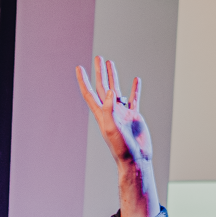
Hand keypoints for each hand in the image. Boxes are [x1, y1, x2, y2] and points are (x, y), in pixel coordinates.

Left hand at [78, 56, 156, 216]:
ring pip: (117, 90)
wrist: (136, 158)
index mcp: (101, 114)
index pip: (90, 93)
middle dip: (100, 73)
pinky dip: (135, 89)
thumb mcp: (112, 128)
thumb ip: (109, 109)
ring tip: (111, 64)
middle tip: (98, 58)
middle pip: (103, 87)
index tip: (79, 67)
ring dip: (114, 77)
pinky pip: (134, 98)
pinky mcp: (134, 116)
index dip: (84, 80)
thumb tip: (110, 91)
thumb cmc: (121, 148)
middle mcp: (110, 111)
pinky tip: (135, 80)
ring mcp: (123, 112)